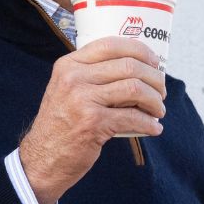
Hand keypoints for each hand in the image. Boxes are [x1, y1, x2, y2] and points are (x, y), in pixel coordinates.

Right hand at [18, 37, 166, 203]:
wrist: (42, 158)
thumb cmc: (61, 125)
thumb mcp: (66, 89)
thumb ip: (91, 75)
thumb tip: (136, 68)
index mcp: (69, 65)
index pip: (111, 45)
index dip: (140, 51)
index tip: (155, 63)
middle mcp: (73, 77)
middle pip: (129, 66)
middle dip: (154, 78)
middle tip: (161, 92)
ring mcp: (82, 100)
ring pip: (134, 88)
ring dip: (155, 100)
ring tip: (158, 110)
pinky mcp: (92, 123)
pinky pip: (132, 118)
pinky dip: (149, 124)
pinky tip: (154, 128)